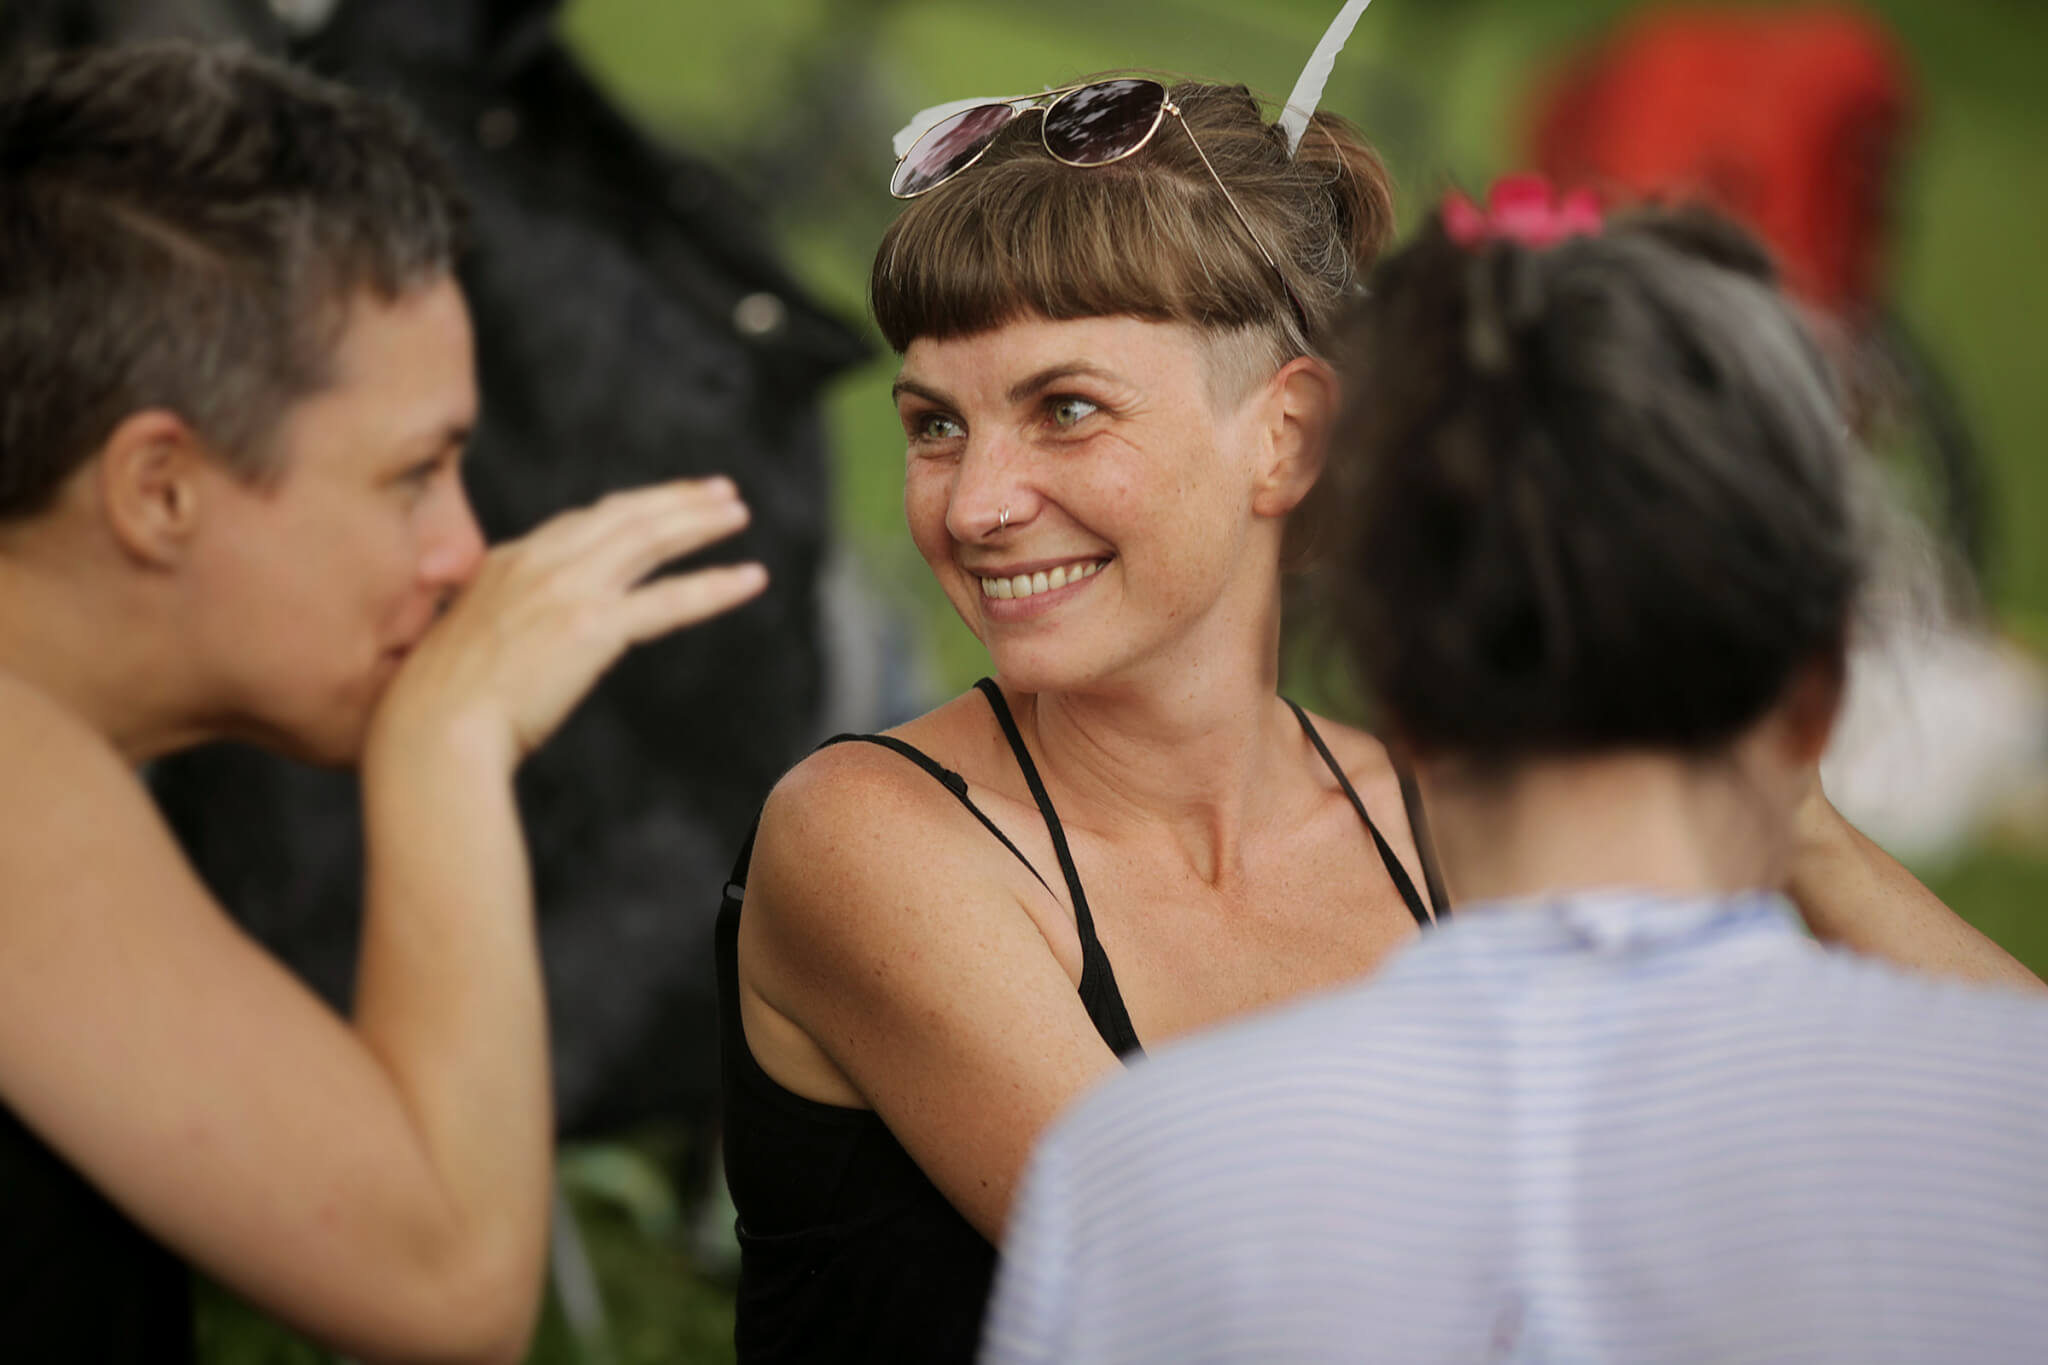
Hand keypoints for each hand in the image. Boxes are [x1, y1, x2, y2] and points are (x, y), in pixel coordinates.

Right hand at [373, 477, 766, 771]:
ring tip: (738, 512)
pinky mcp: (594, 627)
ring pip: (650, 539)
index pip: (581, 523)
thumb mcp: (460, 645)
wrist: (431, 729)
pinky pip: (671, 598)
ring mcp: (568, 589)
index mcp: (506, 562)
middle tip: (719, 491)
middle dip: (675, 499)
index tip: (658, 505)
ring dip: (700, 522)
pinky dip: (716, 585)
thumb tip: (511, 645)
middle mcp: (539, 562)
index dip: (629, 510)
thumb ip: (496, 628)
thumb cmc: (435, 707)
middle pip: (624, 515)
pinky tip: (751, 578)